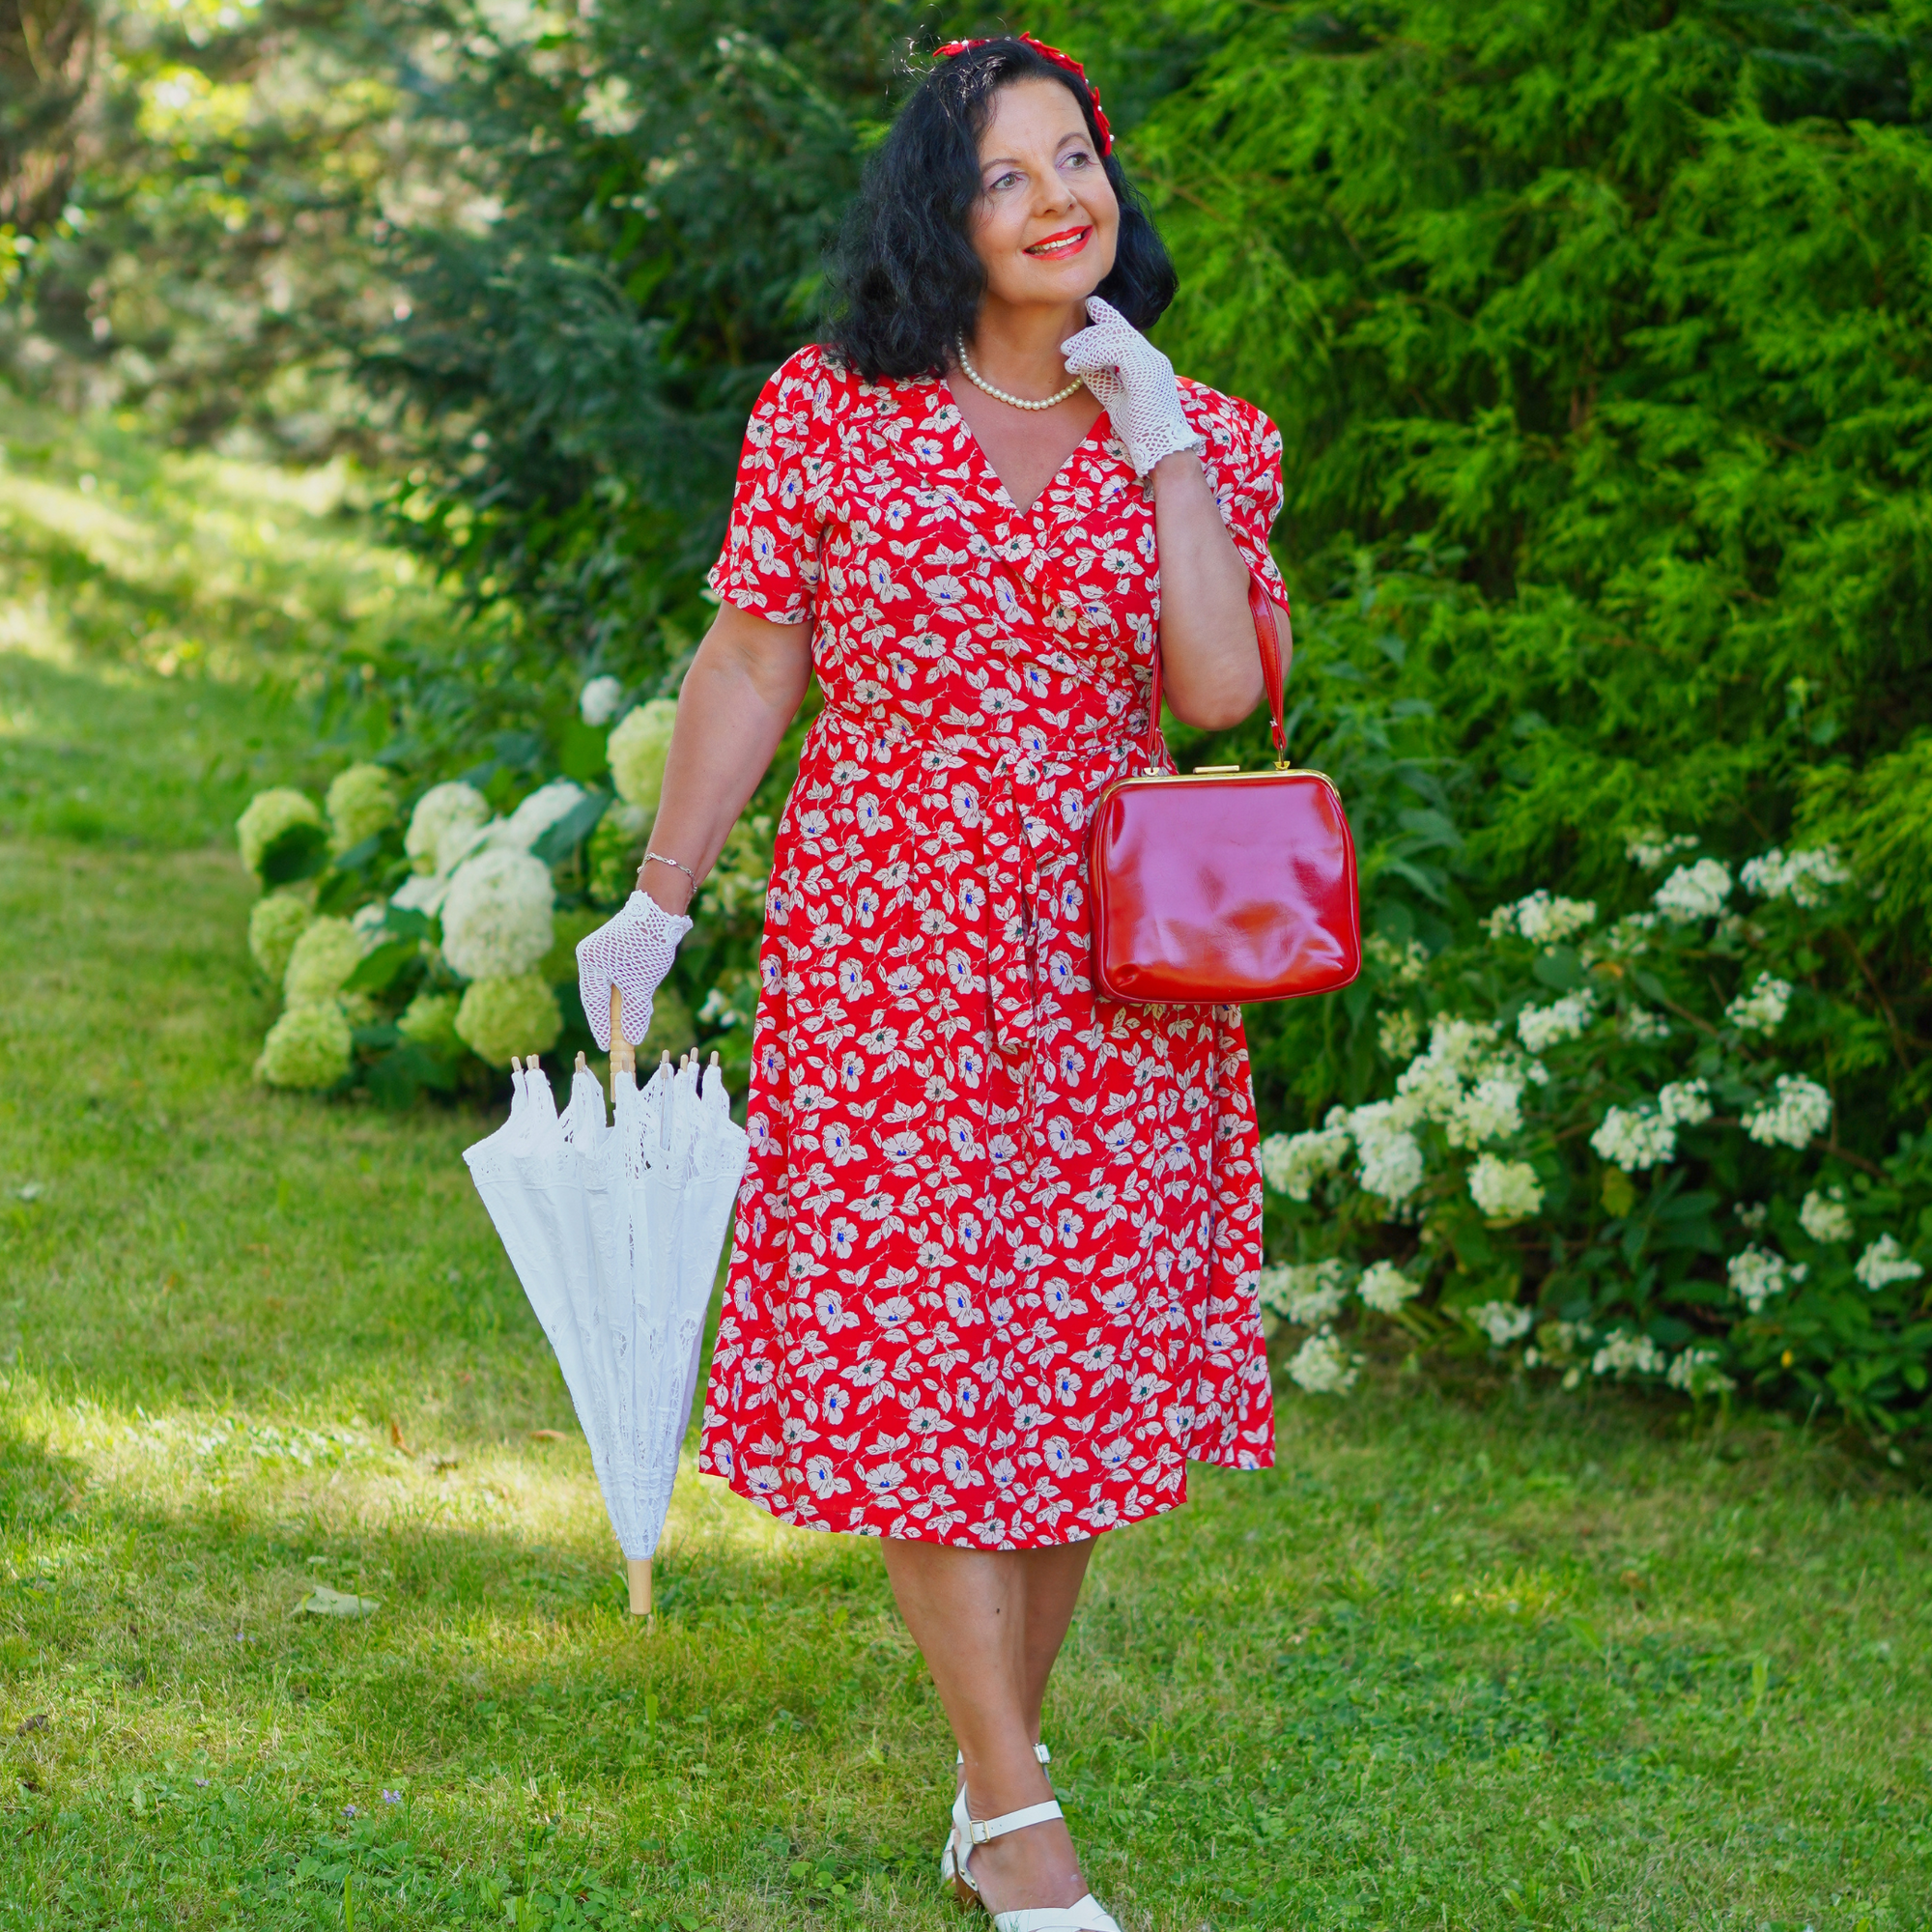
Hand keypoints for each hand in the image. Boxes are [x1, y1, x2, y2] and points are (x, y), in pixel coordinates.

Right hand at [575, 891, 692, 1049]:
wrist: (662, 910)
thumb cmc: (648, 946)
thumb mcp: (641, 986)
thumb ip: (634, 1014)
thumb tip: (632, 1038)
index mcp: (589, 962)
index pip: (593, 1002)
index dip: (601, 1026)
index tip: (606, 1046)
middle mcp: (591, 955)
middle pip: (600, 995)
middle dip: (613, 1018)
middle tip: (619, 1041)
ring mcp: (604, 950)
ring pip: (613, 986)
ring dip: (625, 1005)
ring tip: (635, 1025)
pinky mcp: (618, 948)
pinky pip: (621, 976)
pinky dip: (631, 991)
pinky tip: (642, 1003)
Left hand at [1059, 294, 1205, 478]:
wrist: (1161, 451)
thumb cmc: (1140, 432)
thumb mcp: (1116, 400)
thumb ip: (1104, 380)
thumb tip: (1082, 364)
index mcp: (1148, 363)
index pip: (1127, 332)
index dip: (1109, 315)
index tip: (1091, 305)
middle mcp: (1153, 358)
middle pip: (1119, 331)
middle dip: (1090, 333)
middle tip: (1066, 346)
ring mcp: (1152, 363)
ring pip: (1116, 337)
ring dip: (1087, 346)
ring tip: (1068, 359)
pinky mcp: (1147, 372)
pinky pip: (1116, 350)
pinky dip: (1093, 355)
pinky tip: (1078, 365)